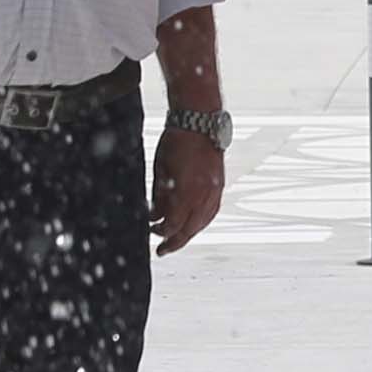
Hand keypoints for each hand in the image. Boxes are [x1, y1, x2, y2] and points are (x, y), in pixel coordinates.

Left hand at [151, 126, 222, 253]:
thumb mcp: (160, 171)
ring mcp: (215, 191)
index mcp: (187, 192)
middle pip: (190, 229)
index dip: (162, 233)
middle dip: (175, 241)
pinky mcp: (220, 186)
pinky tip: (194, 224)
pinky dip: (201, 221)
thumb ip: (159, 197)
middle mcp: (204, 196)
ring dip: (189, 233)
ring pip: (202, 223)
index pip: (174, 225)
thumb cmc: (177, 141)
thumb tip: (155, 215)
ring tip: (177, 238)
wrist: (199, 121)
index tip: (152, 234)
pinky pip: (211, 212)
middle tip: (163, 250)